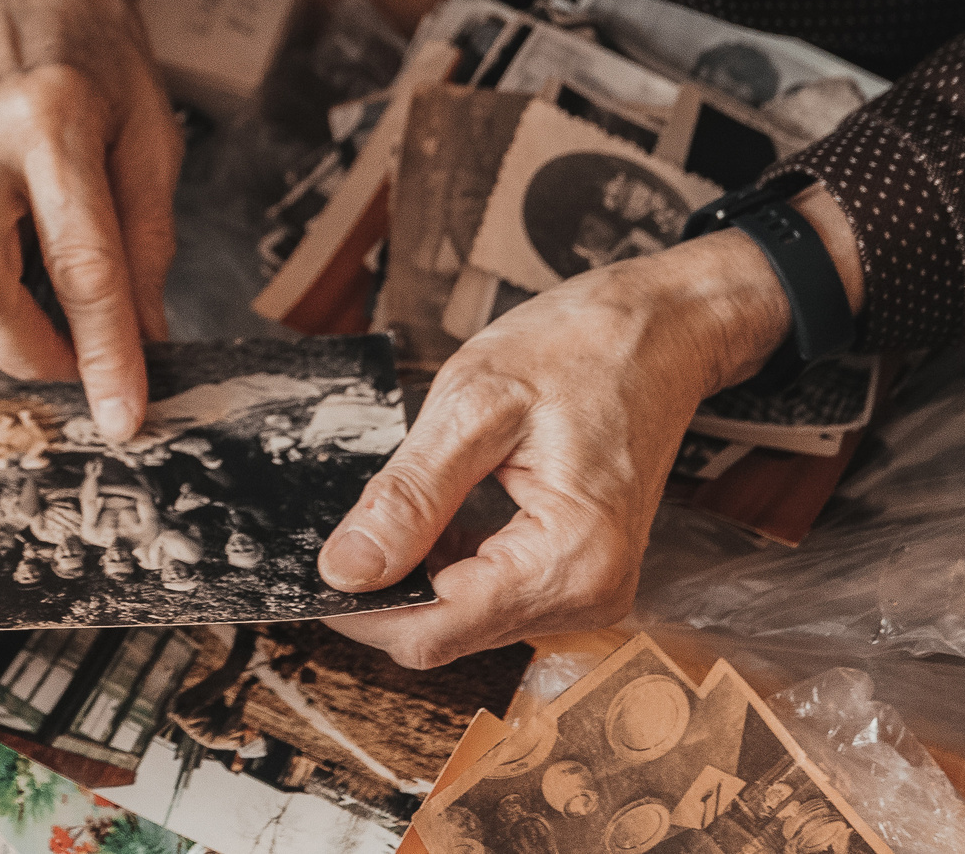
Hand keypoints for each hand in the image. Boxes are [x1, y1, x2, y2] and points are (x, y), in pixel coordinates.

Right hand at [0, 0, 182, 440]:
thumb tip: (143, 345)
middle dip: (23, 358)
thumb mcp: (148, 130)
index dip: (105, 356)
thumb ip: (145, 239)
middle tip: (62, 362)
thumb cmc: (89, 51)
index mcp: (52, 118)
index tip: (122, 419)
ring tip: (1, 334)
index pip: (81, 265)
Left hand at [316, 188, 856, 666]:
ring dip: (413, 574)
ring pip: (460, 618)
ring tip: (395, 500)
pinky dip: (446, 562)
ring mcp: (589, 591)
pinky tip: (434, 511)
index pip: (432, 631)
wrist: (660, 330)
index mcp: (572, 560)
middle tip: (338, 522)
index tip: (303, 567)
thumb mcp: (475, 405)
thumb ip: (410, 496)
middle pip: (444, 634)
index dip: (358, 609)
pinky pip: (488, 594)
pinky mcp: (578, 575)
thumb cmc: (581, 347)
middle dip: (382, 590)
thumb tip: (344, 570)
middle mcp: (590, 596)